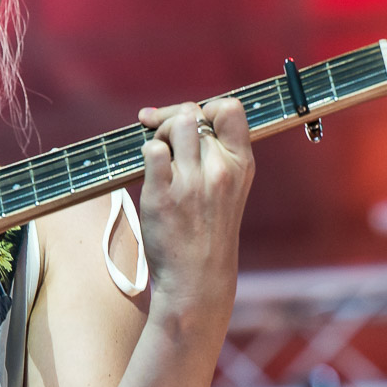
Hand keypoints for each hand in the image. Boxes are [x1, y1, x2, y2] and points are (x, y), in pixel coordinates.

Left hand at [136, 98, 254, 329]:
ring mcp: (191, 182)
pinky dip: (146, 154)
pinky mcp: (163, 195)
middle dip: (172, 119)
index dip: (206, 107)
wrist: (197, 279)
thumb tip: (179, 116)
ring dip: (159, 133)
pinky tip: (149, 171)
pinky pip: (151, 151)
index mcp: (241, 166)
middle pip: (193, 113)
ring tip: (158, 154)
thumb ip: (214, 156)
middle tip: (162, 137)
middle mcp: (220, 170)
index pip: (231, 109)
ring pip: (174, 125)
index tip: (192, 122)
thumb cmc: (208, 232)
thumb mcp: (227, 190)